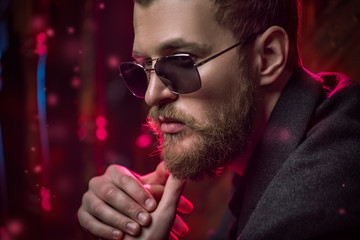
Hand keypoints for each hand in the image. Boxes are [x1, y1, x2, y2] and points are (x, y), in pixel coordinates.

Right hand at [77, 162, 192, 238]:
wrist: (130, 227)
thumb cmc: (144, 206)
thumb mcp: (153, 193)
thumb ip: (161, 179)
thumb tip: (171, 164)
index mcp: (115, 172)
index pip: (125, 179)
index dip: (139, 192)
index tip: (153, 206)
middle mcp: (98, 182)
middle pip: (111, 193)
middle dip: (129, 207)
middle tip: (146, 221)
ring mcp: (88, 199)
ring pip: (99, 207)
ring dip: (118, 219)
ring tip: (135, 230)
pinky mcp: (82, 215)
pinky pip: (89, 222)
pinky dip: (104, 230)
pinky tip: (119, 236)